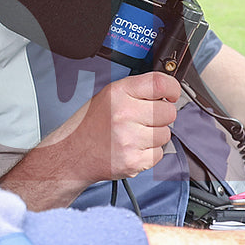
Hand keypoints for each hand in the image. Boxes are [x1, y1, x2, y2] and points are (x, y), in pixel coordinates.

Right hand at [0, 71, 180, 210]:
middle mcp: (123, 114)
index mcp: (118, 94)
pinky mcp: (134, 161)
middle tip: (145, 120)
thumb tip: (166, 91)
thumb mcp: (108, 97)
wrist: (72, 154)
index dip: (172, 89)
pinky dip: (149, 153)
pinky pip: (159, 154)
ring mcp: (129, 139)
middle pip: (168, 111)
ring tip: (135, 136)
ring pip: (165, 134)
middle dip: (161, 116)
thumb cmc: (90, 125)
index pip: (159, 84)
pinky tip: (133, 148)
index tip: (171, 94)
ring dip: (155, 136)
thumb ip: (137, 91)